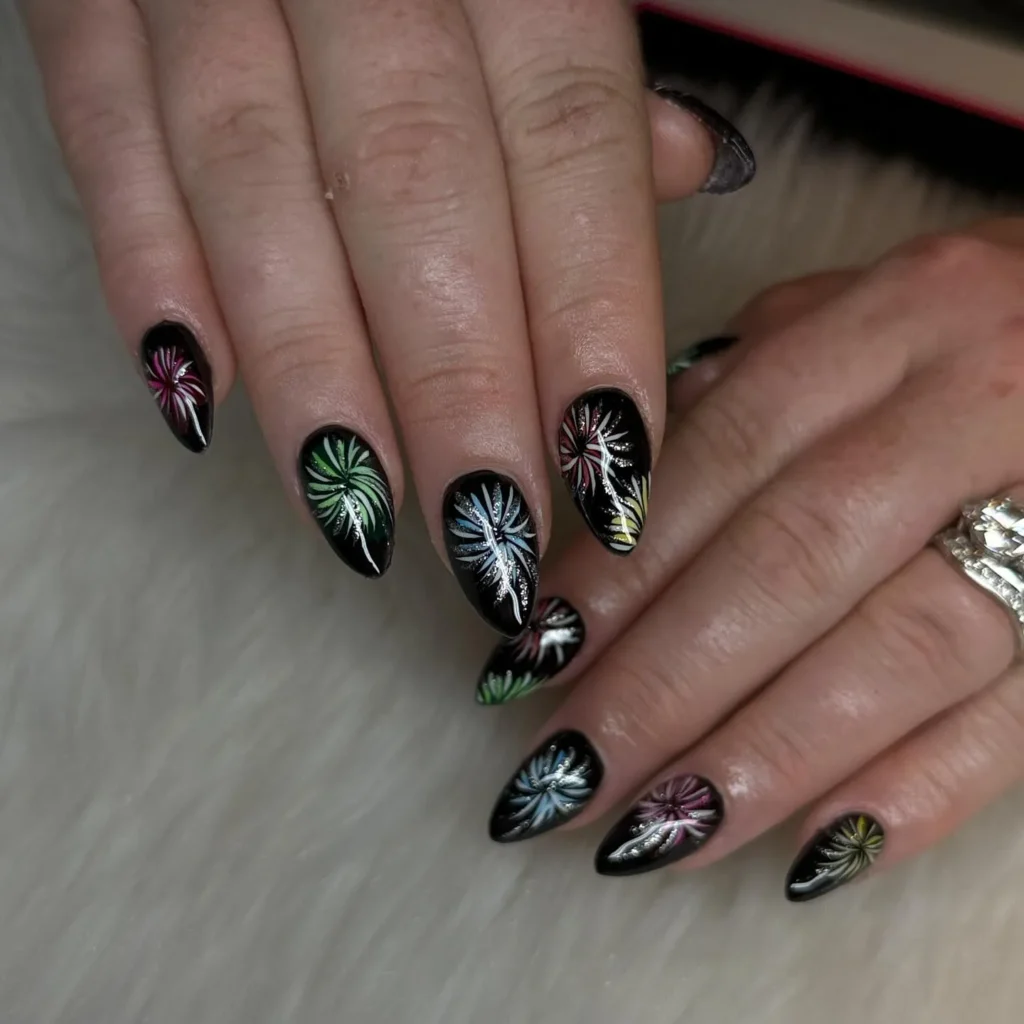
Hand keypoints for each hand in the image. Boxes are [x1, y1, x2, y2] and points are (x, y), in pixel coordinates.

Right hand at [20, 0, 753, 633]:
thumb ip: (599, 75)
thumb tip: (690, 170)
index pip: (571, 152)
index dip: (589, 326)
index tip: (607, 478)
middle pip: (422, 196)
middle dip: (457, 391)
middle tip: (486, 545)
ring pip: (258, 185)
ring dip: (312, 373)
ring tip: (358, 516)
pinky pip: (106, 134)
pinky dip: (146, 268)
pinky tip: (195, 394)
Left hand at [481, 220, 1023, 901]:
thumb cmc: (981, 339)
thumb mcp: (864, 320)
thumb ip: (747, 394)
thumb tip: (606, 513)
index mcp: (900, 318)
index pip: (726, 455)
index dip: (622, 566)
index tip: (534, 656)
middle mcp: (979, 405)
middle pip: (794, 561)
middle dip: (665, 680)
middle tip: (565, 774)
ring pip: (901, 649)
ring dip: (765, 755)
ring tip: (656, 834)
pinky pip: (1019, 720)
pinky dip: (920, 789)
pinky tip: (813, 854)